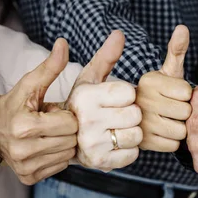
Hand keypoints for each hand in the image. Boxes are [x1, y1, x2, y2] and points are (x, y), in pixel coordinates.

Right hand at [0, 39, 77, 184]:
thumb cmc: (15, 104)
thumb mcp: (30, 85)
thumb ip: (50, 67)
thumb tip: (64, 43)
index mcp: (25, 126)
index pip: (70, 123)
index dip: (66, 116)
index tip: (55, 112)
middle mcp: (23, 150)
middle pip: (71, 140)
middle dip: (67, 130)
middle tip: (53, 123)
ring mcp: (26, 167)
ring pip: (68, 154)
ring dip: (63, 143)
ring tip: (49, 134)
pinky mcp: (28, 178)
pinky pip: (60, 166)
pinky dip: (57, 156)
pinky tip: (45, 146)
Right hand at [67, 31, 142, 171]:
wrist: (60, 140)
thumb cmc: (81, 105)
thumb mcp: (89, 79)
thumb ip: (106, 57)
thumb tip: (120, 34)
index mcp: (84, 97)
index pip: (129, 92)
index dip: (127, 95)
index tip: (116, 99)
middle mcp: (85, 121)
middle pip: (136, 115)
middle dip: (132, 114)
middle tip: (118, 115)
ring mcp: (90, 144)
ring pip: (136, 136)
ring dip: (131, 133)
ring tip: (116, 129)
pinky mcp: (98, 162)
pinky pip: (132, 155)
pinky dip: (128, 150)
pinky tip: (114, 144)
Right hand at [137, 26, 192, 151]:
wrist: (126, 118)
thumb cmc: (157, 92)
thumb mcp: (164, 71)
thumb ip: (175, 51)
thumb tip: (183, 28)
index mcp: (147, 81)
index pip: (187, 93)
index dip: (185, 95)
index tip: (173, 94)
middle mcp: (139, 102)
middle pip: (185, 113)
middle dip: (182, 113)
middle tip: (169, 109)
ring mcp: (137, 124)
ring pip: (179, 132)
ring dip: (177, 129)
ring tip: (165, 121)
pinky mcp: (139, 144)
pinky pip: (171, 146)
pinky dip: (169, 142)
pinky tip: (160, 134)